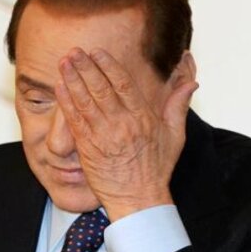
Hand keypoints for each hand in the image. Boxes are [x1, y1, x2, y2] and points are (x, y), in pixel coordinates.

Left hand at [55, 47, 197, 220]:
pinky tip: (59, 88)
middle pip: (100, 89)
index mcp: (142, 118)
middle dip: (85, 67)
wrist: (138, 199)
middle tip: (74, 52)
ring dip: (72, 80)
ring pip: (85, 102)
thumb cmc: (156, 170)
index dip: (108, 65)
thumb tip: (191, 82)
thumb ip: (178, 106)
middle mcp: (121, 125)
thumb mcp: (175, 136)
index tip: (97, 52)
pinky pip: (75, 122)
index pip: (123, 84)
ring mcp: (103, 137)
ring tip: (63, 63)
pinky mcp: (88, 149)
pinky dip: (66, 103)